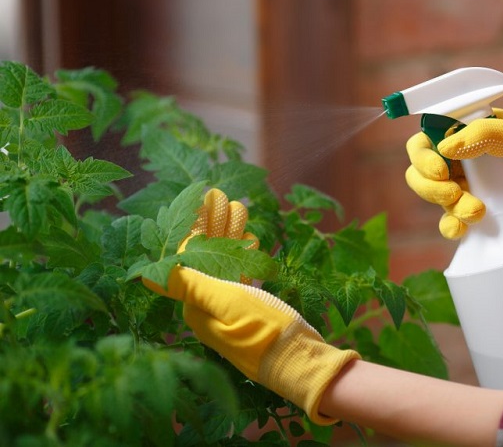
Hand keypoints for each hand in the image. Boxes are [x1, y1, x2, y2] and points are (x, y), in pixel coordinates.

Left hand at [144, 189, 359, 424]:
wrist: (302, 362)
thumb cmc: (264, 331)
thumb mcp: (226, 302)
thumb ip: (189, 285)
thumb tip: (145, 274)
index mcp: (196, 305)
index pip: (188, 255)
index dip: (196, 224)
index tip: (207, 197)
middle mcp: (208, 306)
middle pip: (206, 255)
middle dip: (214, 224)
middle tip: (224, 195)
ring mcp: (229, 308)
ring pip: (225, 262)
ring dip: (231, 234)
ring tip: (240, 207)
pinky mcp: (250, 310)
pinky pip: (241, 275)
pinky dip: (245, 255)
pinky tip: (251, 240)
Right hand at [405, 109, 502, 238]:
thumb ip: (489, 137)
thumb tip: (444, 147)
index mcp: (478, 129)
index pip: (431, 134)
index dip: (424, 152)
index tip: (441, 169)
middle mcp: (471, 155)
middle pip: (425, 167)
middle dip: (432, 184)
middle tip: (454, 194)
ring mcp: (476, 185)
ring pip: (437, 194)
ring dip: (445, 206)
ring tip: (476, 213)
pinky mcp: (483, 212)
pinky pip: (452, 219)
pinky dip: (449, 225)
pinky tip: (460, 231)